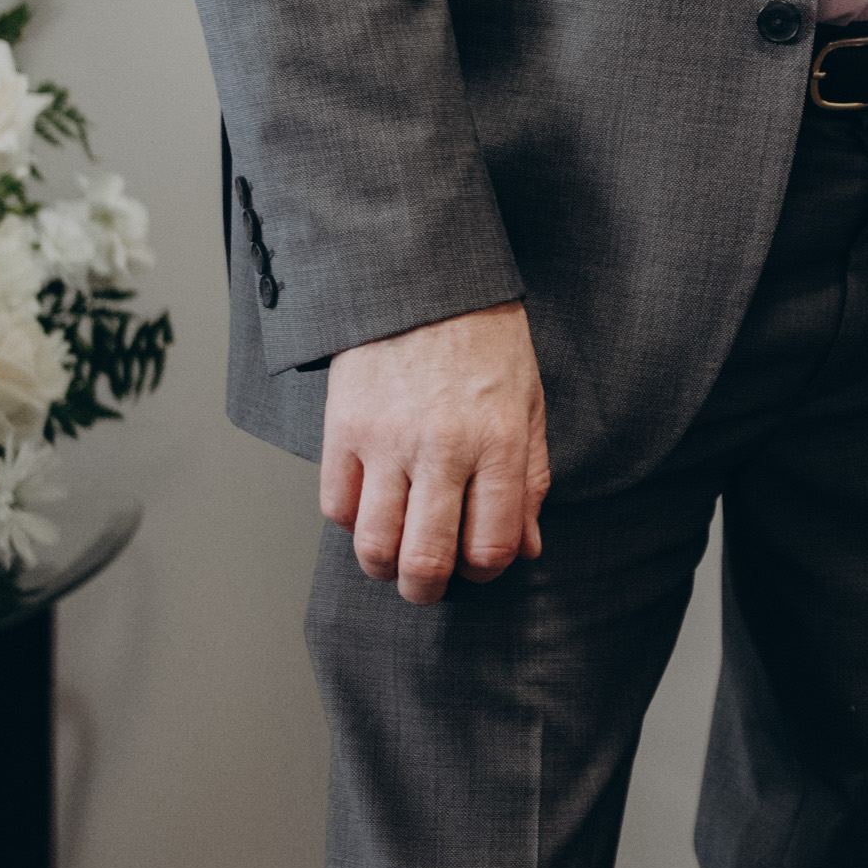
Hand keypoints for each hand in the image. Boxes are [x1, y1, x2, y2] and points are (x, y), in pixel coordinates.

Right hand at [321, 301, 549, 603]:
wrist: (425, 278)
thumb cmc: (485, 340)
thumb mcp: (529, 404)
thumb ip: (529, 481)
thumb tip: (528, 549)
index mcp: (500, 442)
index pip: (492, 547)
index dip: (486, 572)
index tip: (478, 563)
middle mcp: (444, 448)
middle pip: (428, 561)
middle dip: (428, 590)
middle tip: (429, 583)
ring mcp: (388, 440)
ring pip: (375, 545)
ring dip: (385, 566)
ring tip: (395, 557)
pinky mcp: (344, 427)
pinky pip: (337, 506)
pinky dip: (352, 522)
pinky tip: (371, 506)